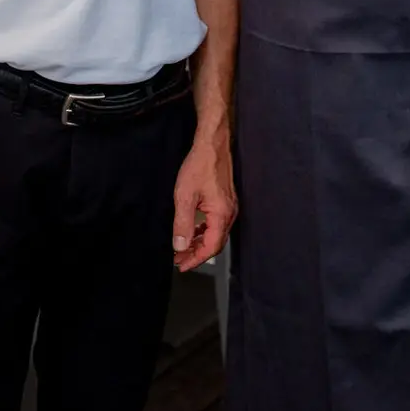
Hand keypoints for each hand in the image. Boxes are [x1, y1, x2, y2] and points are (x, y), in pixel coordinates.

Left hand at [171, 133, 236, 271]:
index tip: (182, 265)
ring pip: (215, 234)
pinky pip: (216, 224)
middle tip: (180, 260)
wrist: (211, 145)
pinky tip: (193, 231)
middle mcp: (229, 213)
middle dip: (197, 254)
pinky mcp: (226, 201)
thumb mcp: (184, 196)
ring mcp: (229, 207)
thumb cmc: (201, 165)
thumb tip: (180, 245)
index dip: (196, 259)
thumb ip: (183, 223)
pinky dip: (204, 231)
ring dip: (199, 243)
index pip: (211, 247)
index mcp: (221, 214)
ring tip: (183, 248)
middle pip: (215, 244)